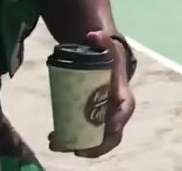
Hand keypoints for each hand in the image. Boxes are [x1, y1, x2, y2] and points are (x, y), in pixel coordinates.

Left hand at [48, 30, 135, 157]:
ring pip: (95, 141)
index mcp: (124, 97)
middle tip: (76, 147)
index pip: (125, 111)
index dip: (118, 121)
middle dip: (95, 145)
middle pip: (111, 135)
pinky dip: (71, 142)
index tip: (107, 127)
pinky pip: (84, 138)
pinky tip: (55, 141)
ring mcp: (104, 122)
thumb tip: (92, 34)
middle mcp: (116, 114)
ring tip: (56, 144)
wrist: (102, 65)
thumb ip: (103, 39)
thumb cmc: (107, 59)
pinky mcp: (92, 125)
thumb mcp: (108, 48)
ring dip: (77, 146)